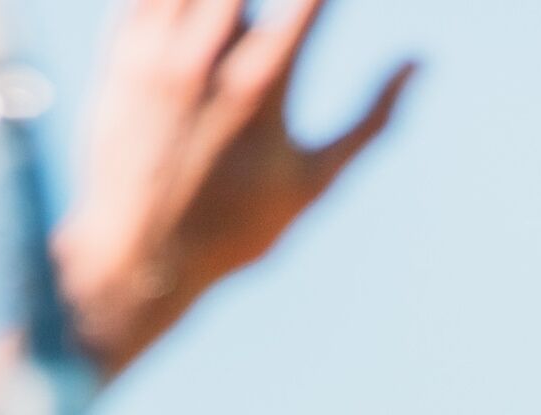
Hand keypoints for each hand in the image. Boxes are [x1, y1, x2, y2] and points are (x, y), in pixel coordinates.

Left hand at [55, 0, 418, 377]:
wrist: (135, 263)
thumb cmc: (232, 230)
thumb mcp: (311, 185)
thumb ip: (370, 121)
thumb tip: (421, 61)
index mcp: (263, 85)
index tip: (325, 6)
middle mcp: (208, 60)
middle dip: (266, 5)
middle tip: (272, 37)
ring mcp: (158, 52)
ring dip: (225, 5)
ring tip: (235, 32)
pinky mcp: (119, 54)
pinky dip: (174, 1)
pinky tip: (196, 25)